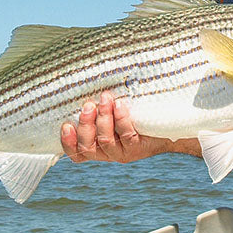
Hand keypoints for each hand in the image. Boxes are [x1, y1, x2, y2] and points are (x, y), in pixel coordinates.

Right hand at [60, 92, 186, 162]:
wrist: (166, 124)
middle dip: (85, 125)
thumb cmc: (135, 112)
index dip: (68, 142)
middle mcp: (108, 152)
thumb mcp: (114, 110)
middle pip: (87, 147)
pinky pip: (127, 136)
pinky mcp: (138, 148)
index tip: (66, 124)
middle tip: (88, 106)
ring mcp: (123, 152)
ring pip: (105, 140)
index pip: (77, 153)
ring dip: (103, 118)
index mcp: (98, 146)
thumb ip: (99, 105)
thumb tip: (86, 80)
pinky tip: (120, 105)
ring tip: (106, 99)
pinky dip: (121, 119)